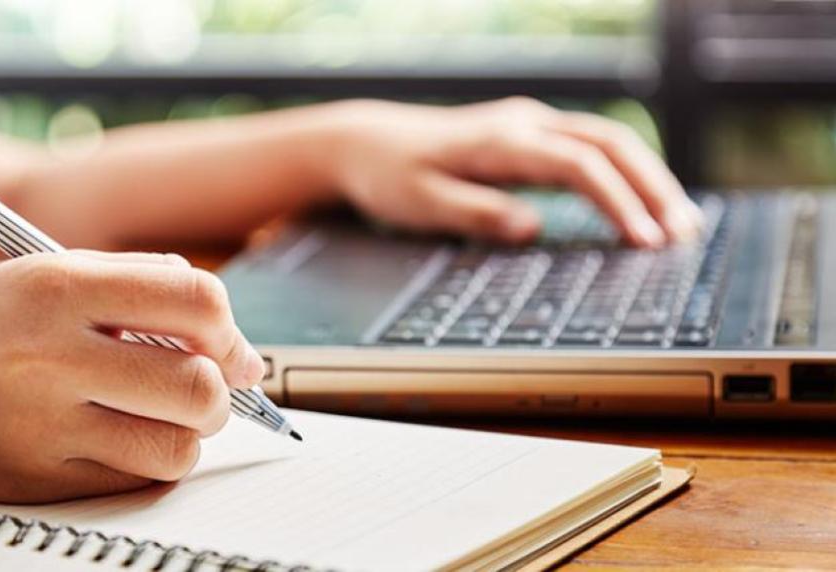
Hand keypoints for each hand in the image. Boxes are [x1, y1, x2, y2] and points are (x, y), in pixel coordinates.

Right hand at [0, 251, 264, 502]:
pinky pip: (136, 481)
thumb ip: (142, 285)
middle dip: (220, 389)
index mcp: (55, 287)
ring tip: (159, 413)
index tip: (226, 343)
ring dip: (189, 432)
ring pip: (178, 447)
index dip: (228, 326)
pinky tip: (122, 436)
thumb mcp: (44, 272)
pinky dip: (149, 461)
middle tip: (205, 386)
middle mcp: (49, 357)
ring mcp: (40, 428)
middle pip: (198, 385)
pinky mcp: (35, 482)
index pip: (195, 301)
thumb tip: (235, 344)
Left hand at [329, 97, 703, 246]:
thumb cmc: (389, 175)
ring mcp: (529, 126)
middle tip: (685, 234)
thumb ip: (476, 213)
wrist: (363, 144)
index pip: (579, 165)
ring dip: (648, 178)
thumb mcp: (420, 203)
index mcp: (501, 141)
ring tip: (681, 222)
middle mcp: (524, 124)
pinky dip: (625, 174)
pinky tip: (642, 202)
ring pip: (609, 142)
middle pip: (610, 144)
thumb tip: (533, 227)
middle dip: (654, 187)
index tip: (645, 240)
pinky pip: (591, 149)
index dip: (618, 201)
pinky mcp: (528, 137)